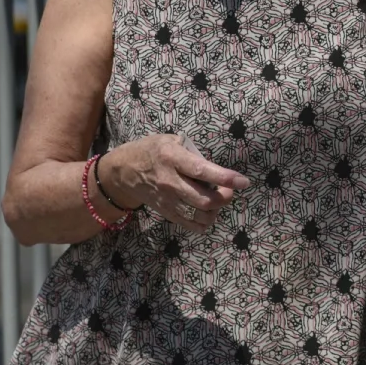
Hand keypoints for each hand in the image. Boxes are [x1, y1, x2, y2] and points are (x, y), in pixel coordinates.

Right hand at [101, 134, 249, 233]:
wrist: (122, 172)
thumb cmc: (151, 151)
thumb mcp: (171, 140)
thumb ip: (193, 152)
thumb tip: (216, 166)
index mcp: (173, 159)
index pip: (202, 171)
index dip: (225, 178)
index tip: (243, 181)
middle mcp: (170, 181)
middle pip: (204, 199)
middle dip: (224, 197)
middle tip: (230, 190)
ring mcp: (167, 200)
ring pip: (199, 214)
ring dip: (216, 210)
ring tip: (218, 199)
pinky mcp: (165, 211)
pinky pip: (189, 223)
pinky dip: (205, 222)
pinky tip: (210, 213)